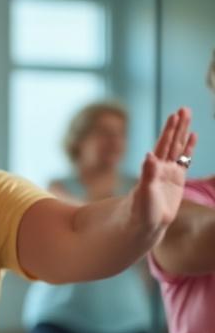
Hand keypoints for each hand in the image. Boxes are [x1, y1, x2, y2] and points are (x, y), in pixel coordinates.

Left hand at [135, 107, 197, 229]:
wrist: (145, 224)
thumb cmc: (141, 210)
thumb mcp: (145, 191)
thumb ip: (148, 173)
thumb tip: (149, 154)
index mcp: (153, 168)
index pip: (163, 145)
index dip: (169, 130)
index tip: (174, 115)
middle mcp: (161, 167)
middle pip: (171, 142)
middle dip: (177, 126)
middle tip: (184, 109)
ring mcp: (170, 172)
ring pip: (178, 147)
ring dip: (183, 132)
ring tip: (188, 116)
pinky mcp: (177, 180)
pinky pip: (185, 160)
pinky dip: (189, 148)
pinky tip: (193, 136)